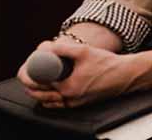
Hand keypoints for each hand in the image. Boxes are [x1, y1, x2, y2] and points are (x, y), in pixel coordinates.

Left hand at [18, 39, 137, 108]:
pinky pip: (60, 105)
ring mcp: (76, 104)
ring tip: (34, 82)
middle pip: (42, 96)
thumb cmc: (106, 63)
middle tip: (26, 75)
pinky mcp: (81, 104)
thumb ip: (62, 48)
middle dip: (31, 86)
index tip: (26, 68)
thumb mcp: (83, 51)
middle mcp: (71, 99)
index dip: (31, 76)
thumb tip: (47, 47)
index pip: (41, 84)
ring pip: (50, 103)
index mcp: (68, 88)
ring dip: (40, 94)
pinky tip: (49, 90)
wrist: (125, 75)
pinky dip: (51, 99)